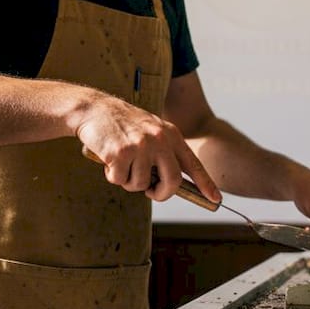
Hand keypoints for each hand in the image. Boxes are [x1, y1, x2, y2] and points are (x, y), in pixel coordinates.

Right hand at [75, 93, 219, 203]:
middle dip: (160, 193)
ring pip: (140, 185)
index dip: (206, 184)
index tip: (216, 199)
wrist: (94, 108)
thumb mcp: (151, 131)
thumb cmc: (122, 124)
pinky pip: (119, 180)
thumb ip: (163, 153)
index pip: (193, 164)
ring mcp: (141, 146)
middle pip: (172, 182)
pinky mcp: (120, 153)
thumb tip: (170, 184)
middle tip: (150, 192)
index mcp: (171, 134)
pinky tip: (108, 158)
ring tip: (120, 163)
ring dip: (128, 181)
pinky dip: (112, 175)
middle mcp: (160, 139)